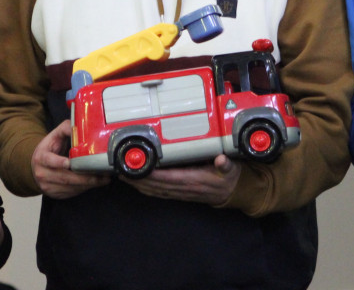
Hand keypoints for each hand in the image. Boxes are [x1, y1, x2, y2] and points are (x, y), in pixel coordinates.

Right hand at [32, 120, 109, 198]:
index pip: (49, 160)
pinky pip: (72, 193)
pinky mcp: (55, 194)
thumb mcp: (54, 136)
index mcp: (41, 157)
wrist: (36, 167)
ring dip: (88, 184)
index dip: (59, 162)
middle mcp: (42, 174)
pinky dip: (84, 188)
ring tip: (103, 179)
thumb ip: (66, 129)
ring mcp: (48, 186)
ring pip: (70, 187)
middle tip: (101, 174)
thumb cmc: (49, 149)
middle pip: (64, 177)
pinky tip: (95, 183)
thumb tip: (79, 126)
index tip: (69, 163)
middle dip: (84, 177)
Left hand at [124, 154, 239, 205]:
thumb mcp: (231, 169)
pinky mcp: (178, 194)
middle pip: (157, 185)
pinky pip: (159, 193)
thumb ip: (226, 164)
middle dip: (139, 179)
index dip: (153, 174)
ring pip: (155, 190)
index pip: (169, 178)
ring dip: (138, 184)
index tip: (140, 168)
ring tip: (123, 176)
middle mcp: (184, 188)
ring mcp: (180, 192)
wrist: (231, 193)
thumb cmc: (228, 177)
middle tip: (122, 170)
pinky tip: (136, 184)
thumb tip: (221, 160)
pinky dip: (146, 188)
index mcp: (194, 180)